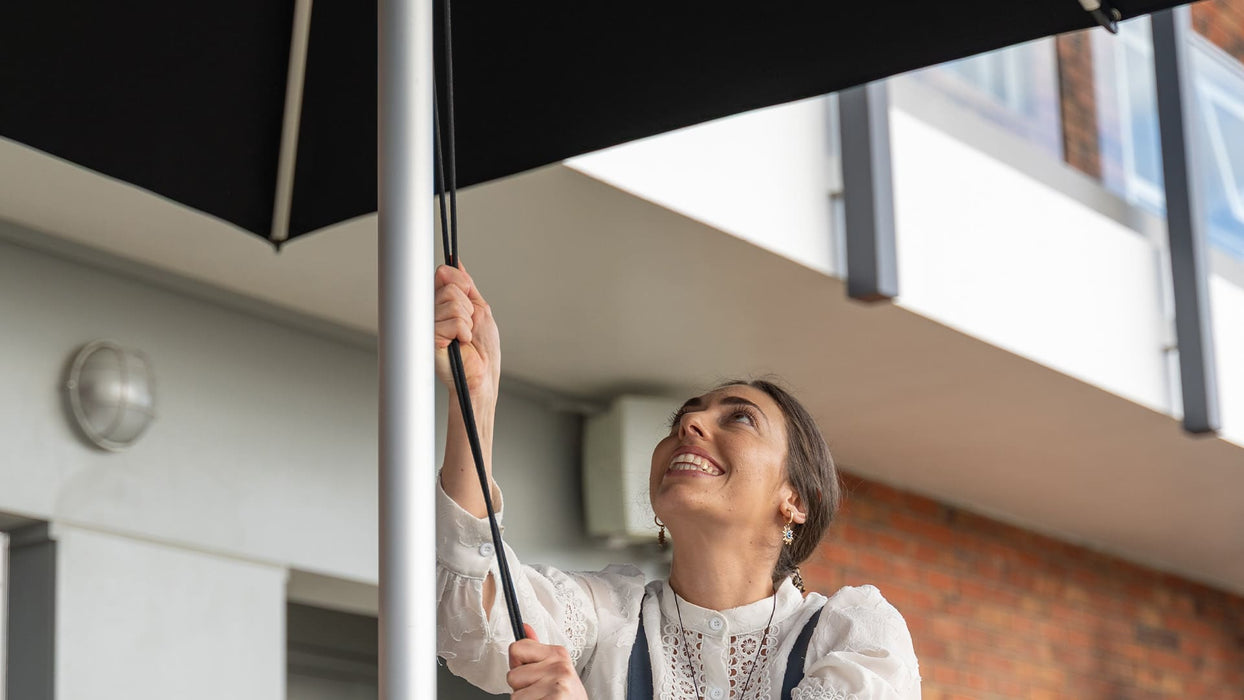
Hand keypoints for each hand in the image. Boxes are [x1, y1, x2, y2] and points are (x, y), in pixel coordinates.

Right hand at [434, 264, 499, 405]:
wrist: (481, 375)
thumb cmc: (482, 349)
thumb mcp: (479, 308)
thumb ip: (466, 285)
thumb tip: (456, 262)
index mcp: (442, 302)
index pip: (443, 274)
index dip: (459, 281)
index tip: (467, 294)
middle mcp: (432, 311)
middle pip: (450, 287)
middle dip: (467, 306)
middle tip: (468, 325)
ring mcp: (429, 324)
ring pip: (452, 303)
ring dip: (467, 321)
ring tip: (464, 337)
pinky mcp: (429, 337)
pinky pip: (454, 321)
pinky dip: (464, 333)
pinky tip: (460, 344)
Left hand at [507, 624, 587, 699]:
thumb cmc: (566, 696)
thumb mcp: (554, 670)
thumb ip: (536, 650)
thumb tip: (524, 628)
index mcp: (558, 654)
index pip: (516, 648)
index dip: (519, 666)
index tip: (533, 675)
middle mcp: (559, 667)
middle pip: (512, 675)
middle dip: (521, 688)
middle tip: (541, 693)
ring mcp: (557, 685)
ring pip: (515, 696)